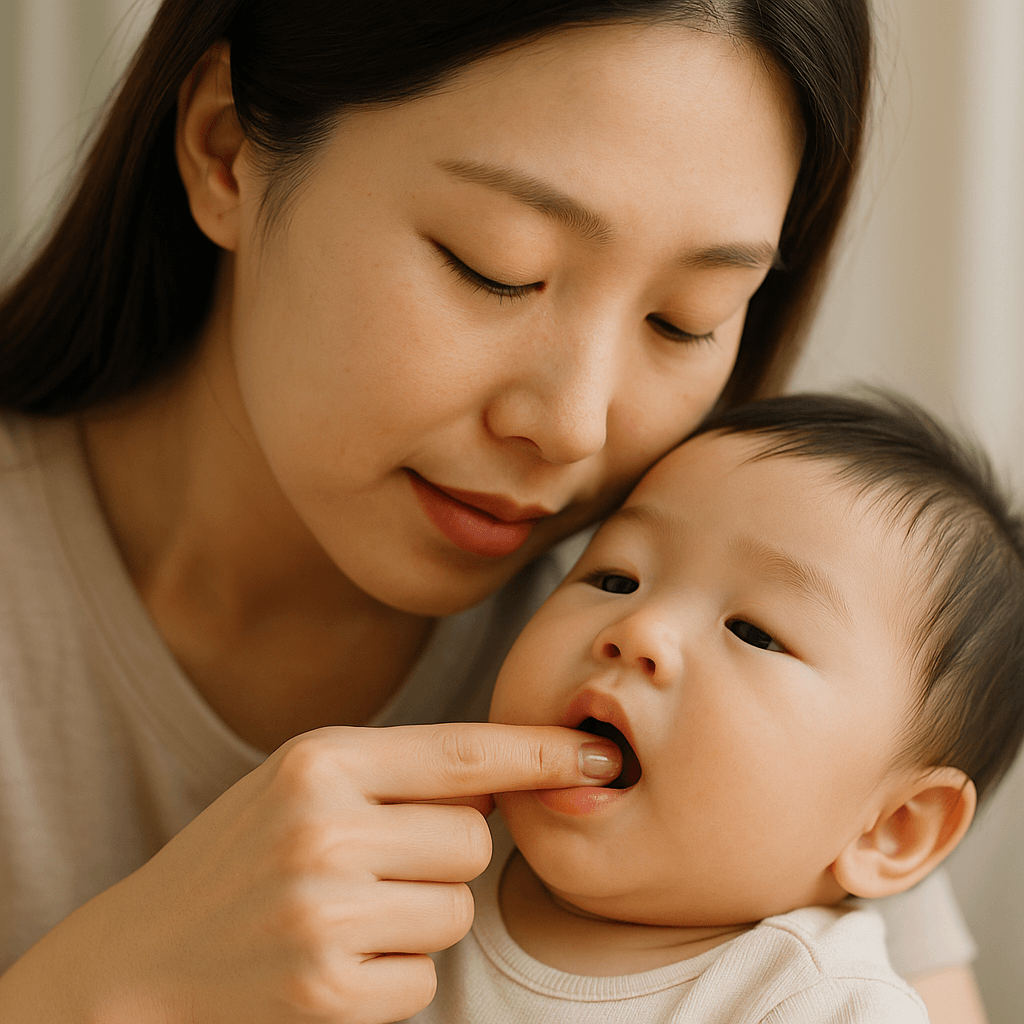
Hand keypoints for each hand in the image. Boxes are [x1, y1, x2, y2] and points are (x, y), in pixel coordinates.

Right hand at [0, 722, 620, 1023]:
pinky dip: (392, 978)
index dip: (541, 750)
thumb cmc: (241, 857)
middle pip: (473, 839)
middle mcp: (322, 829)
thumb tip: (511, 777)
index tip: (601, 755)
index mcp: (320, 761)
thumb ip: (402, 772)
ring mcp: (323, 916)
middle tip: (375, 867)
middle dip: (443, 857)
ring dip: (418, 918)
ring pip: (456, 910)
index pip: (463, 752)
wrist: (140, 963)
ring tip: (345, 914)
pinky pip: (424, 979)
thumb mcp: (306, 784)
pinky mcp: (328, 995)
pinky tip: (332, 964)